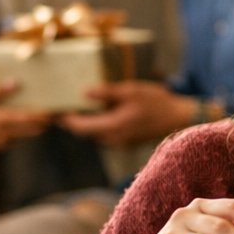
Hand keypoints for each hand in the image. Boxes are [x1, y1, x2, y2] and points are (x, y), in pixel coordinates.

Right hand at [0, 82, 50, 151]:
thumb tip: (15, 82)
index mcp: (1, 119)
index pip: (31, 119)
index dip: (45, 115)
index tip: (55, 109)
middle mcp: (6, 133)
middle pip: (34, 129)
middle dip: (44, 122)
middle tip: (53, 112)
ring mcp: (3, 141)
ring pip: (27, 135)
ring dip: (34, 126)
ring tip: (40, 115)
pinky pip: (16, 138)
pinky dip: (21, 131)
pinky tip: (20, 121)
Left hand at [58, 81, 201, 146]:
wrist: (180, 118)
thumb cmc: (157, 102)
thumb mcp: (131, 91)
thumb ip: (107, 93)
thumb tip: (84, 93)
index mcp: (112, 126)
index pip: (79, 127)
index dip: (65, 118)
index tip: (53, 109)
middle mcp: (113, 139)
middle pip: (86, 132)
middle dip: (74, 119)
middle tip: (64, 103)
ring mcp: (121, 142)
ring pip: (96, 133)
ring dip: (88, 121)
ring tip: (81, 104)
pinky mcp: (127, 141)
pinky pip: (107, 133)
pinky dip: (100, 123)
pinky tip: (102, 110)